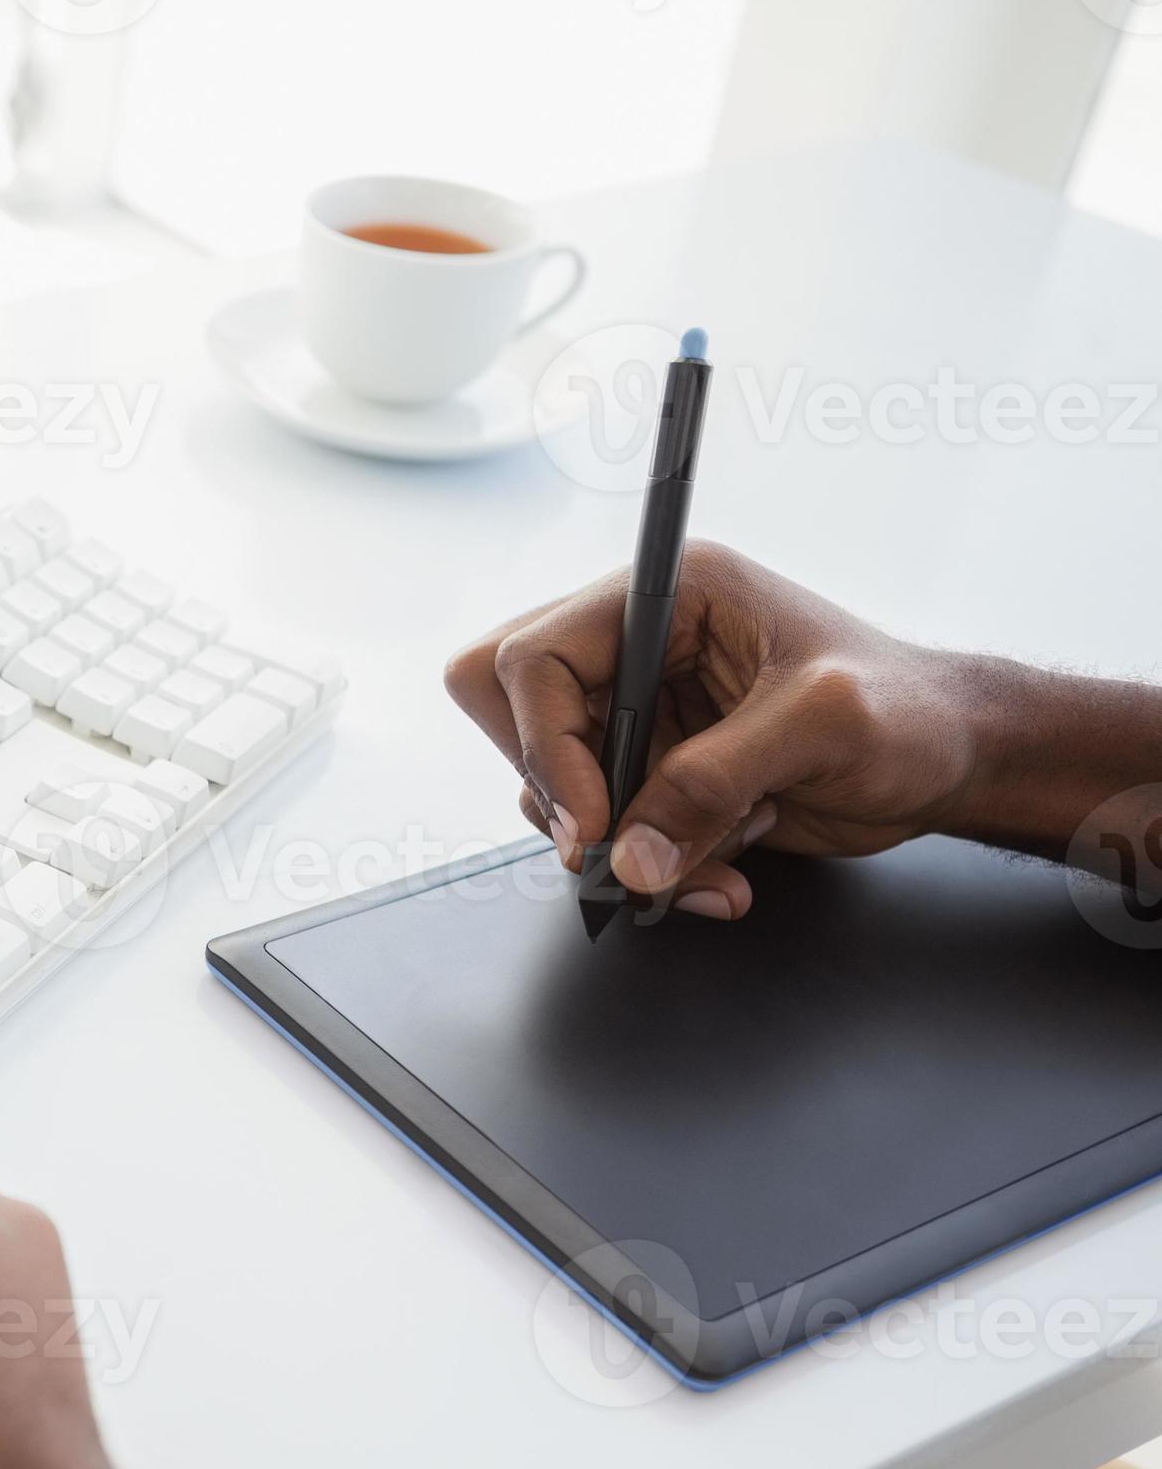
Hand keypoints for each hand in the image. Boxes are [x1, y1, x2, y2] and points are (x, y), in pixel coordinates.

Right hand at [443, 542, 987, 916]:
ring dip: (620, 849)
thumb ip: (713, 782)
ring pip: (554, 790)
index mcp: (669, 595)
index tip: (592, 826)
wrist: (953, 760)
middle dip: (559, 793)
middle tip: (614, 843)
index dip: (545, 745)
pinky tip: (721, 873)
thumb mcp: (823, 727)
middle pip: (514, 715)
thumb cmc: (910, 711)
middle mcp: (638, 647)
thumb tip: (628, 855)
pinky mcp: (653, 772)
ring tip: (706, 868)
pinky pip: (606, 833)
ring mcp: (640, 713)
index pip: (535, 658)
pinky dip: (651, 870)